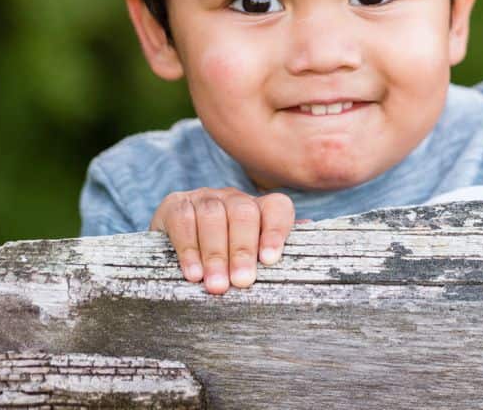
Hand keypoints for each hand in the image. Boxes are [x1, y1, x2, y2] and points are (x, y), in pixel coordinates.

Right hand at [149, 187, 295, 293]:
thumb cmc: (224, 256)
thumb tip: (309, 232)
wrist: (173, 245)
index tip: (271, 260)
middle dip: (243, 249)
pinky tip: (193, 273)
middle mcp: (232, 198)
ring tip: (217, 285)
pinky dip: (189, 249)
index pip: (277, 207)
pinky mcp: (175, 204)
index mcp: (258, 207)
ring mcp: (204, 197)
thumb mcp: (251, 253)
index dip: (276, 231)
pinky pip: (183, 220)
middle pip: (244, 213)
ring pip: (213, 215)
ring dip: (216, 253)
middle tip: (241, 282)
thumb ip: (275, 246)